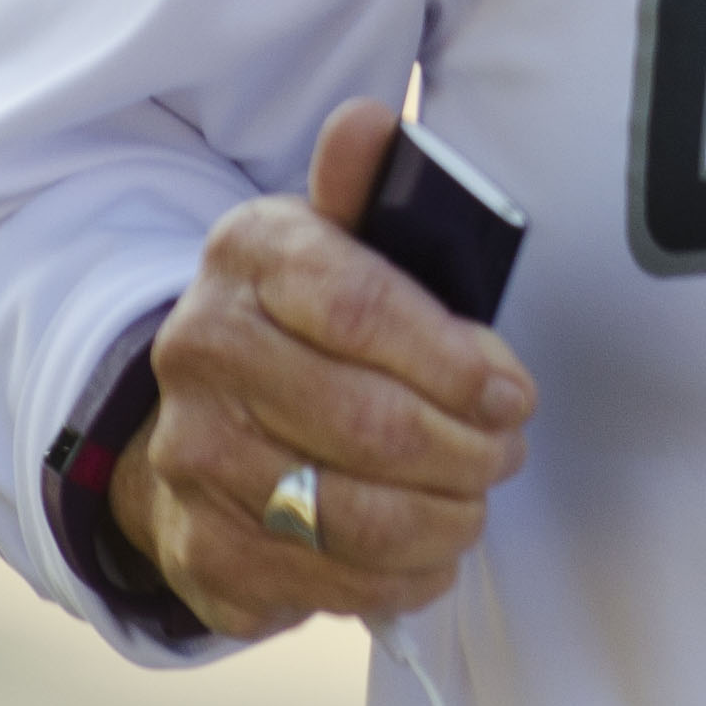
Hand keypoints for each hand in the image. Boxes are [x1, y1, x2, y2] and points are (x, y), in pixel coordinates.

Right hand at [115, 100, 535, 641]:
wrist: (200, 416)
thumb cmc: (307, 320)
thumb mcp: (335, 237)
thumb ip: (365, 188)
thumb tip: (371, 121)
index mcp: (247, 256)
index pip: (361, 307)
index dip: (455, 360)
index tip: (515, 393)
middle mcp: (200, 353)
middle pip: (366, 423)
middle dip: (465, 450)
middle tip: (508, 452)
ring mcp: (190, 458)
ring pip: (347, 514)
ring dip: (442, 519)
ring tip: (475, 502)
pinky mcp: (200, 549)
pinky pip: (322, 583)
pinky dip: (397, 578)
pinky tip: (428, 554)